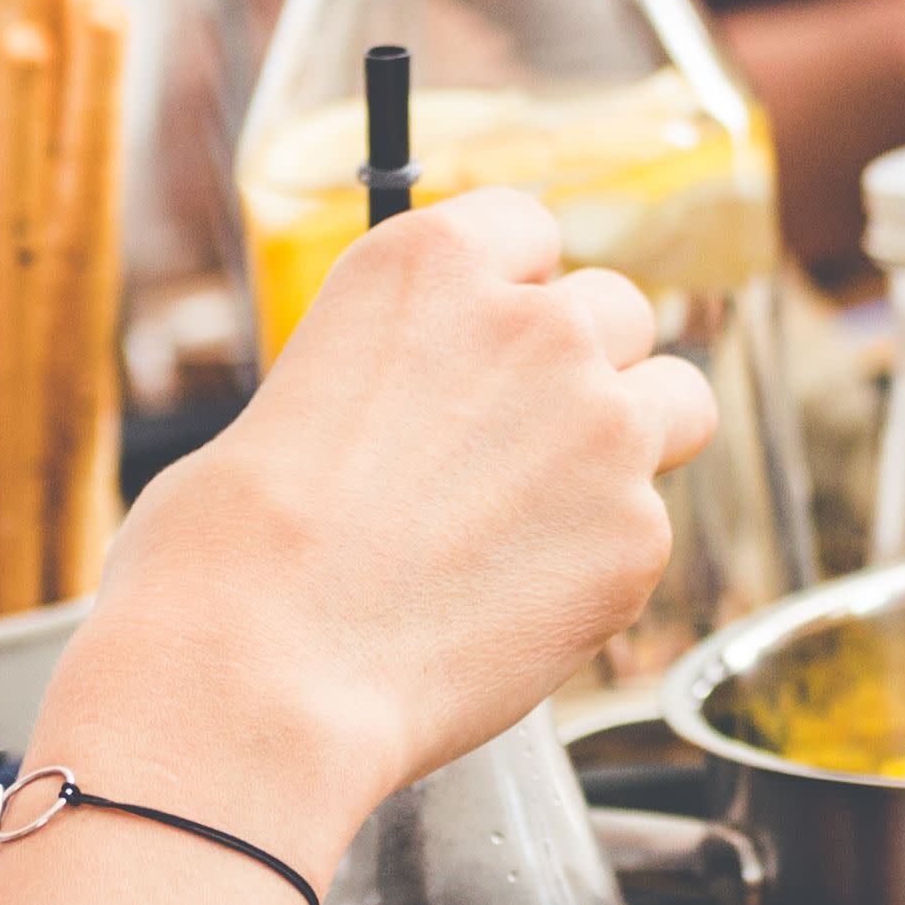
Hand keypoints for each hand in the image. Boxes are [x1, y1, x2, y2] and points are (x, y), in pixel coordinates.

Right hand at [61, 189, 714, 829]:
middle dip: (582, 365)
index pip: (527, 227)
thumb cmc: (228, 557)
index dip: (514, 286)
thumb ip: (387, 379)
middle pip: (617, 309)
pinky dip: (605, 558)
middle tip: (521, 443)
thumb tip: (405, 419)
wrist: (262, 678)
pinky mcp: (638, 533)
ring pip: (676, 400)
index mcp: (431, 267)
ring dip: (634, 438)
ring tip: (557, 511)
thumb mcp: (287, 404)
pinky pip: (649, 525)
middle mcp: (536, 325)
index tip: (495, 336)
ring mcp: (603, 426)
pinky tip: (521, 602)